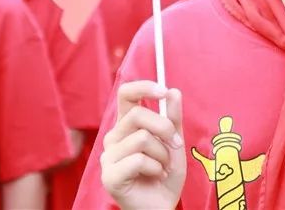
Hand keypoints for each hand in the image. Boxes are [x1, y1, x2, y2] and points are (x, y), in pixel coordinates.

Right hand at [100, 81, 184, 209]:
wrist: (162, 206)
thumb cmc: (165, 174)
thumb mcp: (175, 143)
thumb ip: (174, 119)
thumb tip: (174, 91)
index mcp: (126, 125)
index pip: (125, 94)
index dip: (143, 87)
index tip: (164, 92)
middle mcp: (113, 137)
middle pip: (138, 114)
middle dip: (165, 128)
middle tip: (176, 144)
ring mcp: (108, 157)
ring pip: (141, 138)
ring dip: (162, 154)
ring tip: (162, 167)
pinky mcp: (109, 176)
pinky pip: (138, 160)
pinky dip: (155, 168)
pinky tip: (155, 177)